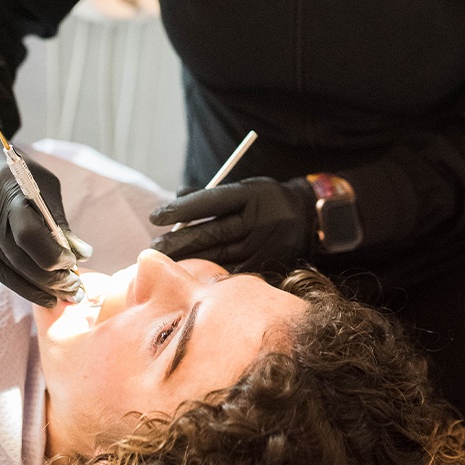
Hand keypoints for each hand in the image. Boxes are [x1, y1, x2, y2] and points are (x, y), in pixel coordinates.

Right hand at [0, 116, 91, 306]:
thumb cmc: (14, 171)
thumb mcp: (42, 185)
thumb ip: (59, 221)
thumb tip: (82, 255)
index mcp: (5, 189)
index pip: (28, 234)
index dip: (52, 256)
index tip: (73, 264)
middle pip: (16, 258)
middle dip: (49, 280)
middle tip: (74, 292)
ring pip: (2, 269)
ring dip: (34, 288)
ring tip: (59, 297)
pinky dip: (15, 281)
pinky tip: (36, 290)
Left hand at [149, 177, 316, 271]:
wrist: (309, 216)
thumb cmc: (265, 200)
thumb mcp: (244, 187)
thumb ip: (210, 193)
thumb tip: (176, 196)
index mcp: (252, 194)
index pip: (210, 200)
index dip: (181, 209)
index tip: (156, 216)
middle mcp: (260, 219)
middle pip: (213, 232)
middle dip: (180, 241)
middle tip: (155, 247)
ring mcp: (266, 244)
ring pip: (221, 256)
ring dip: (191, 261)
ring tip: (168, 262)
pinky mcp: (270, 263)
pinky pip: (235, 272)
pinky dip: (212, 274)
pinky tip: (193, 276)